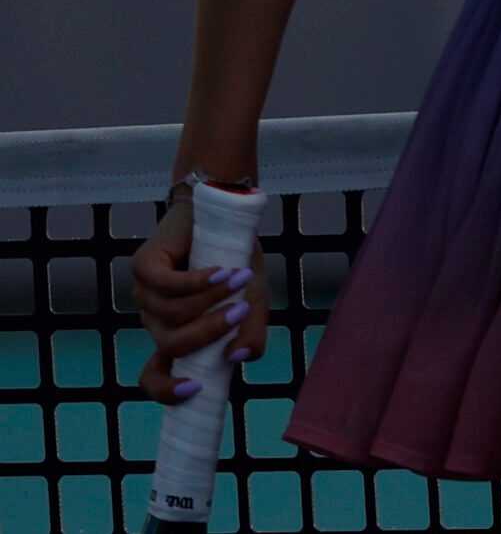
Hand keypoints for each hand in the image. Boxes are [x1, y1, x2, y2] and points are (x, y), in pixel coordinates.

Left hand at [132, 195, 268, 403]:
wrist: (223, 212)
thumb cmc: (236, 258)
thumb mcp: (254, 298)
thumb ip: (252, 331)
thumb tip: (240, 358)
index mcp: (177, 334)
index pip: (155, 375)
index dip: (166, 390)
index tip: (196, 388)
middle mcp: (157, 319)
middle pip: (172, 344)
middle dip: (210, 331)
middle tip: (243, 309)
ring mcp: (146, 294)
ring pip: (172, 314)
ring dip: (211, 299)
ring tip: (241, 277)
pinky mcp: (144, 267)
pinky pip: (167, 285)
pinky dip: (198, 282)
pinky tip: (222, 272)